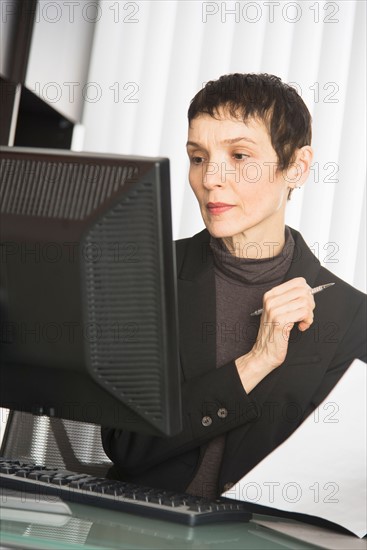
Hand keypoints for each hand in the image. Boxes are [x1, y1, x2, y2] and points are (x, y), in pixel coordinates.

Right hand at [235, 277, 314, 391]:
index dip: (308, 292)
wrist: (264, 352)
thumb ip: (290, 300)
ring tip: (303, 322)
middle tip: (305, 315)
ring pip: (305, 302)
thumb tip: (309, 292)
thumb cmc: (274, 333)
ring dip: (309, 314)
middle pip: (304, 291)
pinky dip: (307, 321)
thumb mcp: (278, 311)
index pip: (298, 282)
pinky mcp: (280, 321)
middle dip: (310, 303)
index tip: (306, 303)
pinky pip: (304, 313)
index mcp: (270, 295)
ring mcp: (274, 310)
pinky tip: (301, 327)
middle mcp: (271, 300)